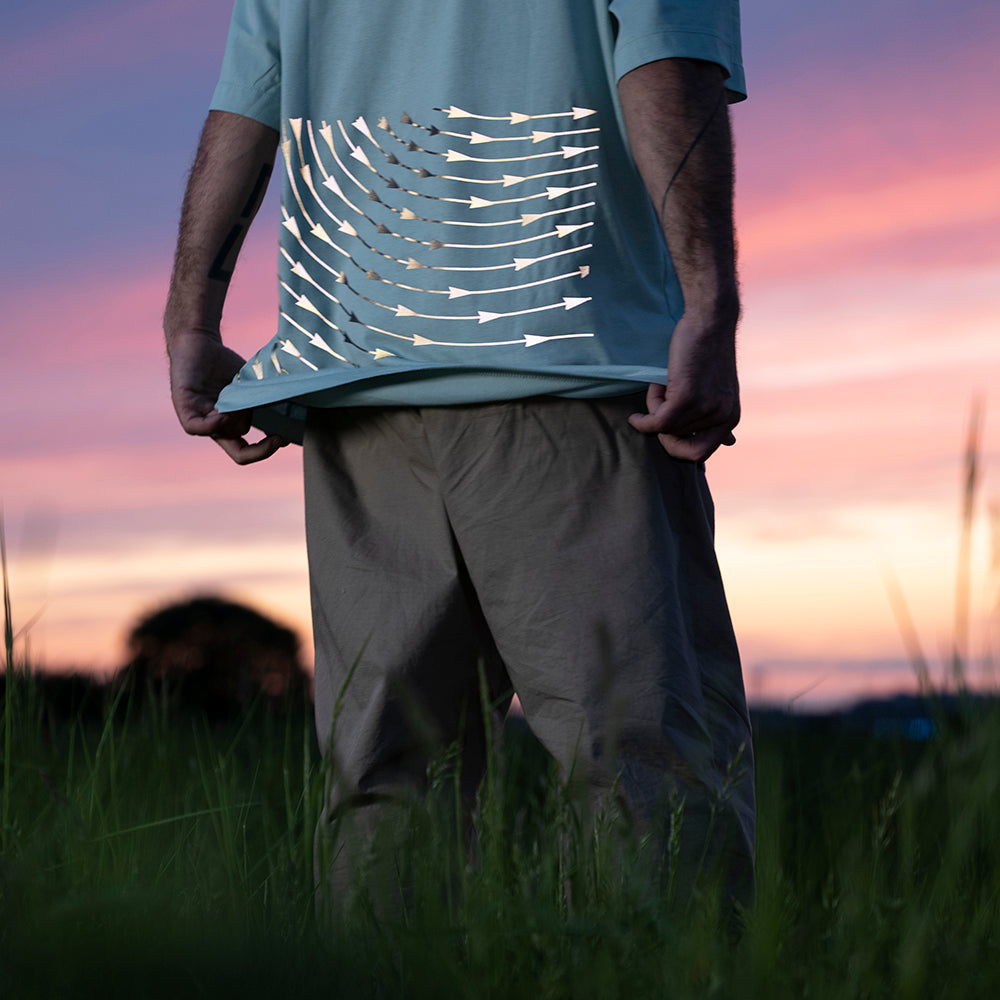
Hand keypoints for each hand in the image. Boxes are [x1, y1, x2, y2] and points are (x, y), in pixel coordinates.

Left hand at [168, 329, 286, 464]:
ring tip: (241, 395)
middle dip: (257, 438)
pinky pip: (197, 427)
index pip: (244, 451)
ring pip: (225, 433)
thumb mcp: (247, 388)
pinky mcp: (184, 409)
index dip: (264, 451)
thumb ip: (259, 404)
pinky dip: (213, 424)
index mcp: (228, 424)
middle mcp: (213, 426)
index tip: (282, 438)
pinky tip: (223, 413)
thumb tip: (286, 419)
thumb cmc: (223, 362)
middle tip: (275, 432)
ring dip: (237, 419)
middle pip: (238, 446)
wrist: (199, 340)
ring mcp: (198, 419)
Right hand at [628, 310, 739, 461]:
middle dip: (662, 429)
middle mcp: (722, 418)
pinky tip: (639, 409)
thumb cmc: (709, 352)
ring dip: (654, 408)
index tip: (665, 431)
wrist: (709, 320)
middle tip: (657, 410)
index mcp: (730, 418)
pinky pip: (656, 420)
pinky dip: (643, 418)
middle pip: (678, 443)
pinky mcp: (686, 398)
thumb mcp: (719, 391)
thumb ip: (719, 417)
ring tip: (662, 385)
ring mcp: (704, 409)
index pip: (699, 454)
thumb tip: (730, 444)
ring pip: (665, 428)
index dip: (677, 448)